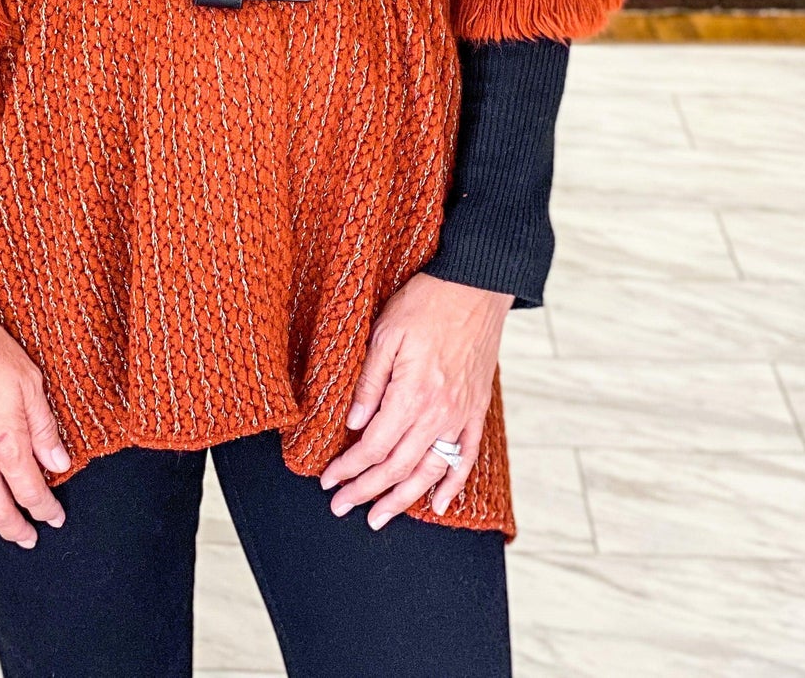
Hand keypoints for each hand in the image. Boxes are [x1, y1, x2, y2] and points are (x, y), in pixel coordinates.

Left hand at [318, 274, 512, 528]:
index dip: (349, 468)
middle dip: (366, 491)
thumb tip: (352, 423)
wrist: (475, 286)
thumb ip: (369, 382)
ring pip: (429, 471)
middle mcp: (438, 413)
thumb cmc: (426, 303)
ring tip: (379, 518)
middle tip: (342, 508)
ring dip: (402, 498)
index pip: (373, 446)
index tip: (328, 481)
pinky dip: (452, 484)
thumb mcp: (385, 334)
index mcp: (411, 394)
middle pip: (397, 466)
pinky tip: (437, 503)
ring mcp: (461, 415)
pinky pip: (466, 457)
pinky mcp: (476, 410)